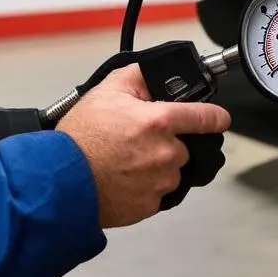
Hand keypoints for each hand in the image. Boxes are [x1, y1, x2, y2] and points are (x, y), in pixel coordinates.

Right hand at [56, 65, 231, 228]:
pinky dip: (145, 187)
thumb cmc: (78, 139)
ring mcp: (160, 182)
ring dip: (156, 166)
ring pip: (172, 171)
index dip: (215, 116)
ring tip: (126, 161)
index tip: (219, 118)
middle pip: (185, 146)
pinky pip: (158, 193)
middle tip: (137, 141)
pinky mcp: (150, 205)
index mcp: (160, 122)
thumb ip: (140, 76)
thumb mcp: (108, 91)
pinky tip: (124, 178)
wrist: (57, 181)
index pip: (206, 117)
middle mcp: (166, 153)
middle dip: (167, 143)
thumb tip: (159, 71)